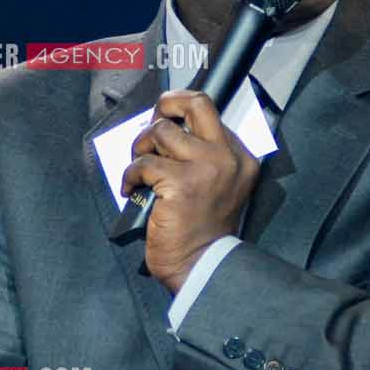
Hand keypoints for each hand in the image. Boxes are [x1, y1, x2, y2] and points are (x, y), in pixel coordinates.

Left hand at [122, 88, 260, 292]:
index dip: (179, 113)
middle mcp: (228, 157)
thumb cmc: (200, 229)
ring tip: (140, 169)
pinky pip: (143, 162)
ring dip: (141, 146)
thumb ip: (201, 155)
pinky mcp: (181, 183)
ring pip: (161, 131)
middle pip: (196, 103)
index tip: (163, 126)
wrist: (201, 266)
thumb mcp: (215, 185)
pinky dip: (129, 174)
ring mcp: (207, 168)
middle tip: (152, 124)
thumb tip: (165, 126)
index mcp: (240, 156)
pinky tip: (130, 189)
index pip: (209, 111)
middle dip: (166, 105)